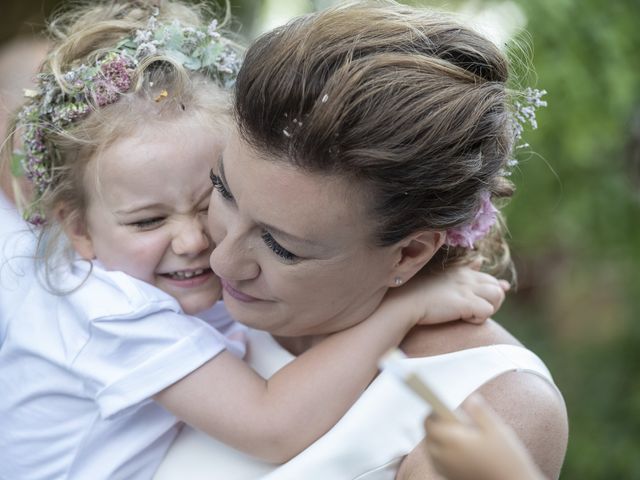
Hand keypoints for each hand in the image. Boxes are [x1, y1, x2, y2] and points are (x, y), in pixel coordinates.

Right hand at [387, 261, 509, 326]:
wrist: (402, 303)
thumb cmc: (414, 294)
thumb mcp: (437, 279)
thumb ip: (459, 271)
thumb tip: (481, 260)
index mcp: (459, 271)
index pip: (487, 277)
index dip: (494, 288)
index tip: (498, 292)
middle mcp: (465, 276)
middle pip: (496, 287)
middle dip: (492, 302)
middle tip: (474, 312)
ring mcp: (466, 288)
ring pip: (497, 296)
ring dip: (489, 309)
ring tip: (471, 315)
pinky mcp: (465, 302)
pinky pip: (486, 311)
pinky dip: (478, 319)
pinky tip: (463, 320)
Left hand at [424, 394, 545, 479]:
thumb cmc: (507, 459)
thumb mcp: (498, 430)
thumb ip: (480, 412)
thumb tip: (470, 399)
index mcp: (454, 441)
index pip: (429, 424)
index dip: (432, 413)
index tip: (439, 406)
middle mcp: (446, 457)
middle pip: (428, 437)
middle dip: (434, 426)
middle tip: (446, 419)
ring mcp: (447, 470)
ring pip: (432, 452)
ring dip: (436, 440)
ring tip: (451, 433)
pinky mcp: (451, 479)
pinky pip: (438, 464)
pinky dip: (441, 455)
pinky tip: (455, 450)